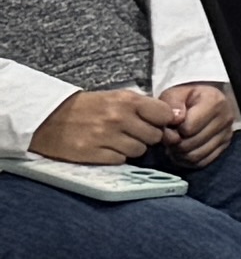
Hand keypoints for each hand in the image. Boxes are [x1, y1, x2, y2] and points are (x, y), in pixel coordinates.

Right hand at [29, 87, 171, 166]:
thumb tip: (174, 117)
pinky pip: (120, 160)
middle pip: (154, 136)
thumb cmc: (87, 107)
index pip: (164, 115)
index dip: (163, 121)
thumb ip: (144, 106)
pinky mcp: (93, 153)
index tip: (155, 123)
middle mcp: (119, 118)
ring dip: (132, 148)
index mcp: (126, 100)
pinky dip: (116, 156)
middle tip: (132, 133)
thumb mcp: (116, 98)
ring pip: (139, 150)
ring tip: (116, 140)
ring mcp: (105, 136)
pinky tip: (105, 148)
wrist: (48, 118)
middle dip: (147, 136)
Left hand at [147, 81, 237, 169]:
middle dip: (174, 143)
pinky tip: (182, 151)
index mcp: (214, 102)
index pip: (188, 128)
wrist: (204, 100)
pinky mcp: (224, 146)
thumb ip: (172, 103)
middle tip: (168, 137)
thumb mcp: (175, 93)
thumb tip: (176, 120)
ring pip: (195, 156)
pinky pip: (202, 162)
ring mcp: (226, 134)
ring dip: (179, 154)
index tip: (169, 125)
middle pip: (190, 144)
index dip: (173, 129)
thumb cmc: (187, 97)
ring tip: (174, 144)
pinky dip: (188, 160)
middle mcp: (225, 118)